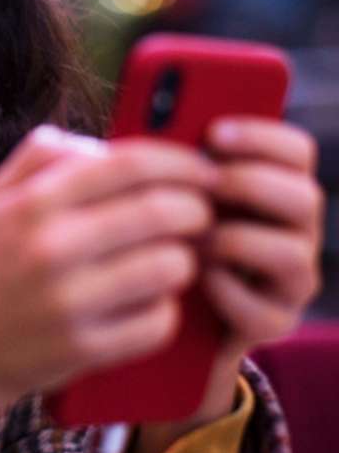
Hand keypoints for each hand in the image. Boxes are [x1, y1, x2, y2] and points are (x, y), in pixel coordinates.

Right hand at [0, 125, 220, 409]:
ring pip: (171, 266)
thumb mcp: (0, 196)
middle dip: (196, 210)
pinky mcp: (85, 348)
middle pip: (162, 212)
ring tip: (168, 258)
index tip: (204, 169)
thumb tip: (105, 146)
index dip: (181, 162)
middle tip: (198, 215)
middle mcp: (49, 246)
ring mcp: (68, 301)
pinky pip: (161, 320)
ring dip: (182, 260)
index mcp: (33, 201)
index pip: (130, 164)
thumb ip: (43, 153)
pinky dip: (164, 309)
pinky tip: (146, 301)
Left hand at [130, 117, 323, 452]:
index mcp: (272, 187)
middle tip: (206, 184)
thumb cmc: (155, 233)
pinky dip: (226, 293)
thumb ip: (167, 164)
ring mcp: (288, 281)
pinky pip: (264, 310)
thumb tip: (147, 129)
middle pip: (306, 197)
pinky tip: (195, 280)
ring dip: (237, 241)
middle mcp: (293, 231)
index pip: (296, 151)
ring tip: (193, 238)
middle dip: (252, 184)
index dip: (262, 137)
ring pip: (294, 254)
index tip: (213, 133)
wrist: (148, 305)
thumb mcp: (159, 193)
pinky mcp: (272, 323)